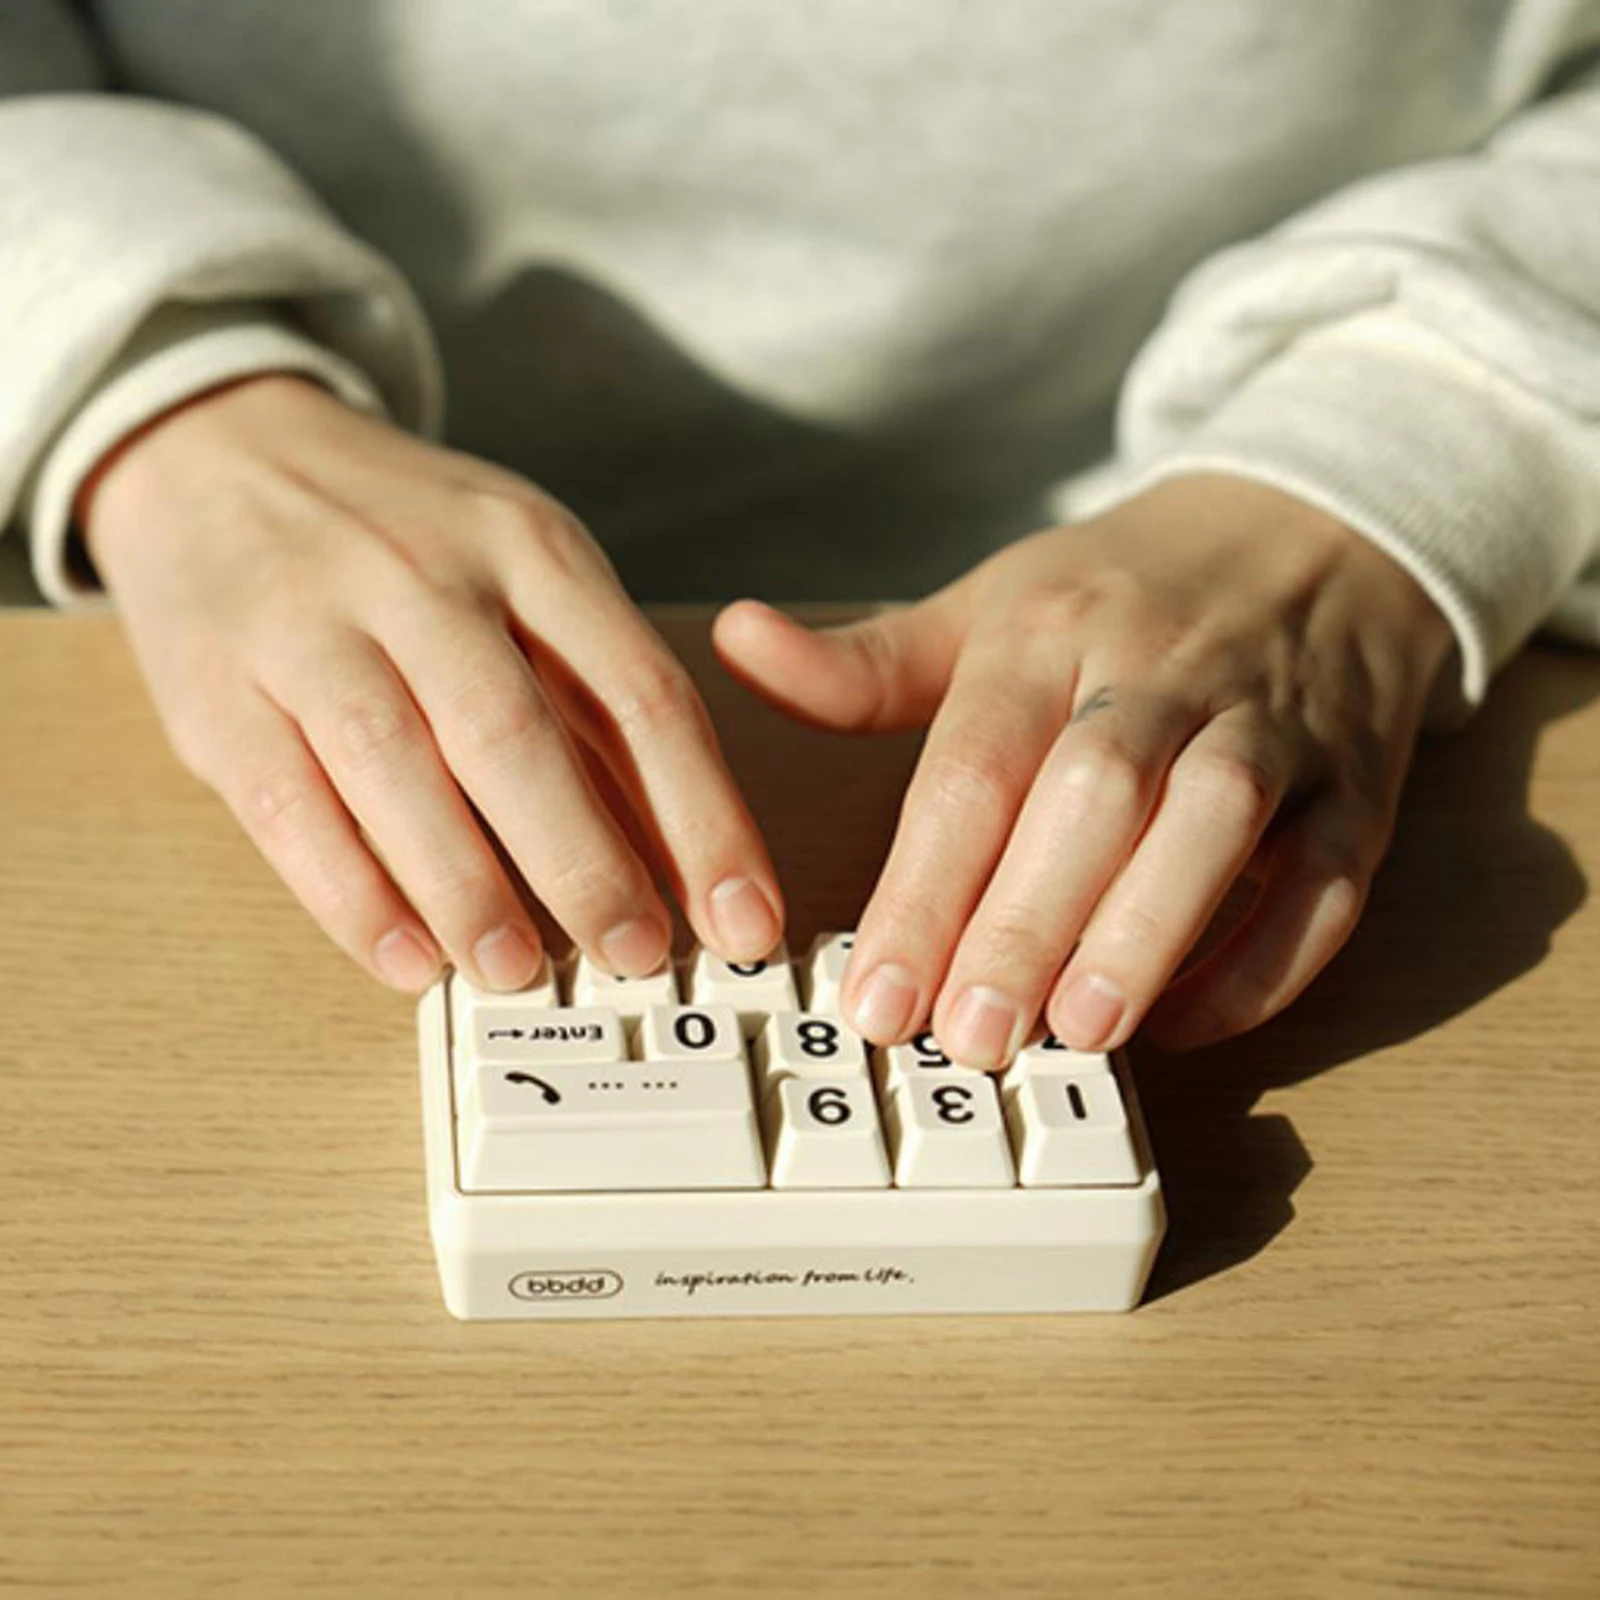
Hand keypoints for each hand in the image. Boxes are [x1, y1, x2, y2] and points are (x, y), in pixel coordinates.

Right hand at [83, 375, 781, 991]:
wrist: (220, 454)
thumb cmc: (409, 540)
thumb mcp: (528, 579)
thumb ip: (602, 715)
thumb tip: (686, 863)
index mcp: (531, 551)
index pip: (640, 694)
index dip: (704, 819)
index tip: (746, 919)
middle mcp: (423, 579)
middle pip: (514, 734)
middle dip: (584, 862)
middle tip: (636, 956)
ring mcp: (309, 628)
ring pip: (397, 770)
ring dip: (466, 888)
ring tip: (517, 970)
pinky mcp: (217, 692)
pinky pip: (289, 808)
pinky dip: (352, 895)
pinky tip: (406, 958)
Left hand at [713, 473, 1453, 1062]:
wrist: (1312, 533)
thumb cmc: (1122, 593)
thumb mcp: (990, 606)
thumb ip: (865, 662)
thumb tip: (736, 642)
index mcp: (1052, 630)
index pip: (976, 762)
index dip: (924, 885)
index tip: (872, 995)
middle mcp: (1163, 669)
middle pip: (1093, 793)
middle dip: (1026, 919)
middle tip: (966, 1035)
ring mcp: (1273, 723)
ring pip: (1218, 821)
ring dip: (1150, 928)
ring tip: (1078, 1031)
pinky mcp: (1357, 785)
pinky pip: (1329, 875)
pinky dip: (1270, 957)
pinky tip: (1187, 1021)